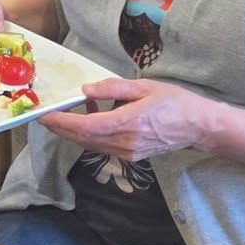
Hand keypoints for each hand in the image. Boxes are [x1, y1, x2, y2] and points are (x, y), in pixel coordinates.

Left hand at [42, 78, 224, 158]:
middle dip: (61, 129)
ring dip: (74, 133)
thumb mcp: (145, 87)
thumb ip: (114, 88)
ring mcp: (128, 153)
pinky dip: (90, 135)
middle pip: (83, 139)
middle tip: (46, 116)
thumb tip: (86, 89)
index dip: (62, 123)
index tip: (46, 115)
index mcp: (128, 123)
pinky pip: (103, 147)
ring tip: (65, 115)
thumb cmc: (175, 103)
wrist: (198, 127)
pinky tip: (92, 119)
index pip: (85, 127)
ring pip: (91, 145)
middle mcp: (125, 143)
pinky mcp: (131, 156)